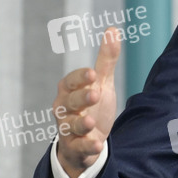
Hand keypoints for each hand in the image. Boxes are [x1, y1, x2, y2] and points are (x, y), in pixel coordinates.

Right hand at [53, 27, 119, 177]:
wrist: (87, 139)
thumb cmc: (92, 105)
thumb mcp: (102, 83)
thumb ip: (106, 59)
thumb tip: (113, 29)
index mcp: (69, 91)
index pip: (71, 82)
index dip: (80, 78)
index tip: (93, 73)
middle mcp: (64, 109)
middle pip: (69, 102)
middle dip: (81, 98)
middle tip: (95, 93)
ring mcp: (68, 129)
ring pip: (70, 125)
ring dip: (81, 123)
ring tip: (91, 121)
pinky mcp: (76, 148)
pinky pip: (79, 147)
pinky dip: (87, 146)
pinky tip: (97, 144)